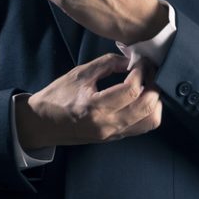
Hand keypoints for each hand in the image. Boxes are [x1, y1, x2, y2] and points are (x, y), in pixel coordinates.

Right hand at [15, 53, 162, 149]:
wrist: (42, 124)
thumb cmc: (56, 97)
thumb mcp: (79, 73)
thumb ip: (107, 64)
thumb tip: (130, 61)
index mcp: (95, 106)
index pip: (132, 90)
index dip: (142, 72)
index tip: (140, 61)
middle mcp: (107, 124)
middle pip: (147, 106)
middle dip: (154, 84)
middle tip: (148, 71)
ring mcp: (113, 134)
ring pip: (151, 120)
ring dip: (155, 100)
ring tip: (148, 84)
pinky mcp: (115, 138)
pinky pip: (143, 126)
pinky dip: (149, 111)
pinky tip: (142, 97)